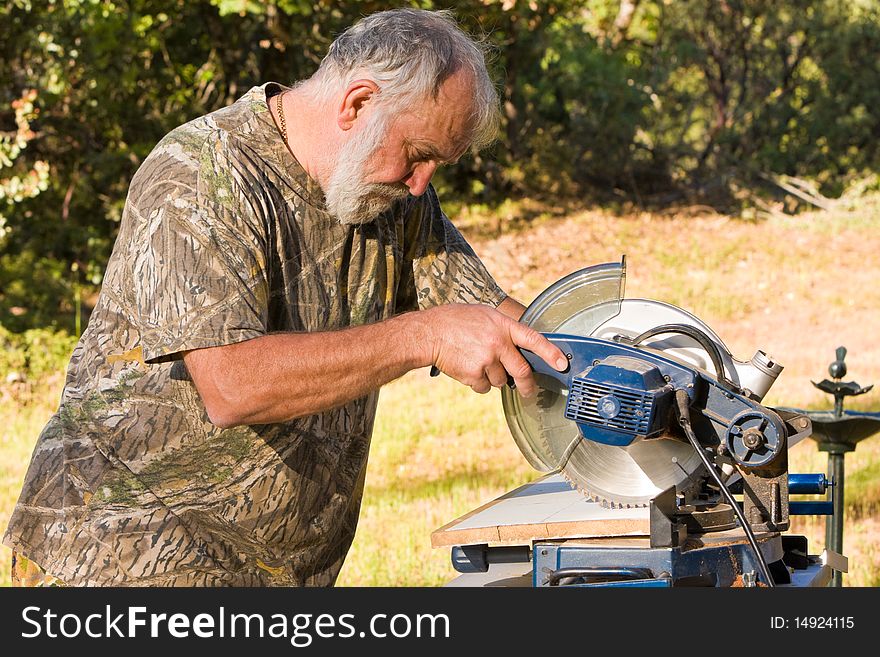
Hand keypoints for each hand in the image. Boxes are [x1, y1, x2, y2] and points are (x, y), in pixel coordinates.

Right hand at [421, 304, 567, 397]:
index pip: (534, 340)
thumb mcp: (485, 315)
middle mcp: (498, 344)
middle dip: (528, 385)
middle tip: (529, 391)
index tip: (561, 364)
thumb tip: (520, 347)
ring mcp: (486, 361)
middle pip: (522, 371)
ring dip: (494, 378)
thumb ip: (503, 330)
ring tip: (478, 363)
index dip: (550, 353)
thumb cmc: (455, 321)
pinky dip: (478, 383)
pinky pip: (484, 388)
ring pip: (501, 381)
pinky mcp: (473, 375)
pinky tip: (468, 369)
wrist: (429, 333)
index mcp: (503, 326)